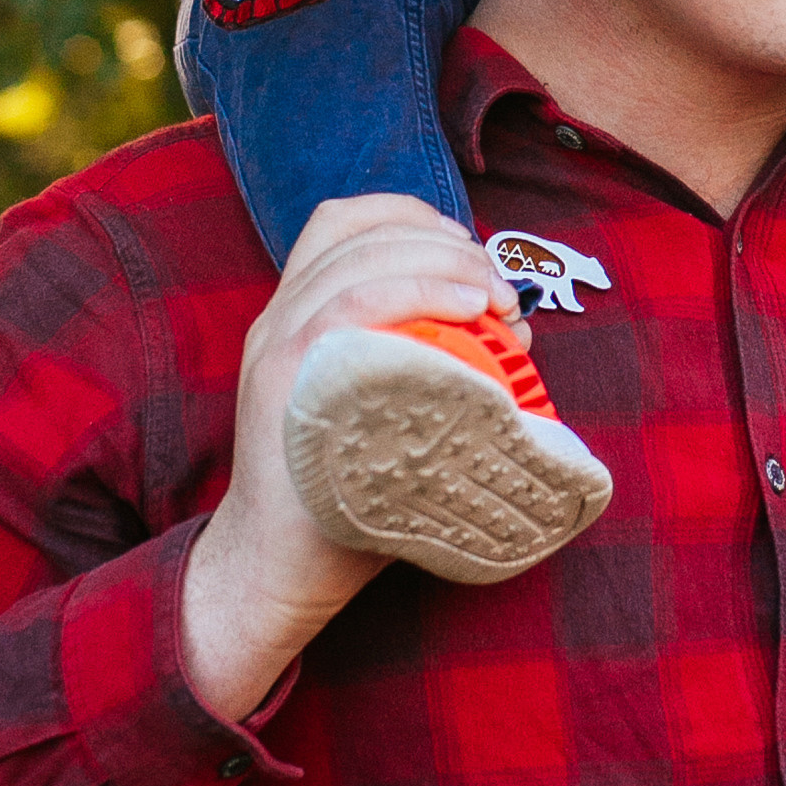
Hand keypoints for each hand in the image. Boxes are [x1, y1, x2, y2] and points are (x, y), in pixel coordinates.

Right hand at [179, 195, 525, 721]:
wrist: (275, 570)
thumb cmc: (345, 500)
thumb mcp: (374, 411)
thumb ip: (418, 364)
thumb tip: (510, 331)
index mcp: (293, 314)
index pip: (343, 220)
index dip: (413, 215)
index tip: (469, 250)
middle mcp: (277, 318)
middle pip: (361, 229)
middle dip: (445, 242)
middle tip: (498, 287)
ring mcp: (276, 345)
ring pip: (361, 259)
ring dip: (442, 262)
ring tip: (493, 297)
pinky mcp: (283, 379)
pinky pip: (347, 305)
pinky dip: (414, 290)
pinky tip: (465, 308)